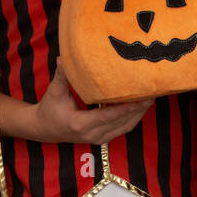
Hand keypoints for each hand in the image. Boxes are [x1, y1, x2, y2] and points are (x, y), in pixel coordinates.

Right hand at [30, 59, 152, 144]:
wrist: (43, 129)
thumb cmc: (49, 109)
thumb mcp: (54, 92)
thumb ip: (61, 76)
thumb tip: (62, 58)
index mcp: (80, 124)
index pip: (108, 116)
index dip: (126, 108)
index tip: (141, 99)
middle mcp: (92, 134)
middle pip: (122, 122)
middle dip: (138, 109)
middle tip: (153, 94)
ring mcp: (98, 138)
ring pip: (125, 127)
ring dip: (139, 114)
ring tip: (151, 98)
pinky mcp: (102, 138)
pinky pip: (122, 129)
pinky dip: (133, 118)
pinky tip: (142, 106)